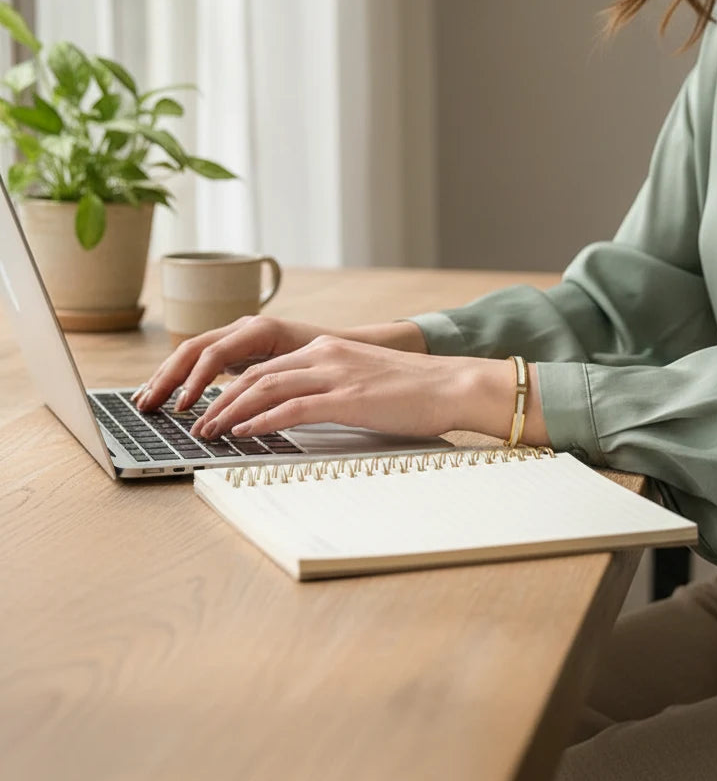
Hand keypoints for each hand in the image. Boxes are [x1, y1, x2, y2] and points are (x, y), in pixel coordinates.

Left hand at [189, 335, 483, 438]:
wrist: (453, 385)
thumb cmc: (417, 390)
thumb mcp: (366, 380)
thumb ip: (334, 388)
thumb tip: (307, 412)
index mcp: (328, 348)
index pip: (267, 365)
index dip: (233, 387)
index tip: (214, 408)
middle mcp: (325, 354)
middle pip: (256, 374)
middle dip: (221, 400)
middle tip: (200, 423)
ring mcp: (335, 374)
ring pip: (266, 388)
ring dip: (231, 412)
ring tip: (210, 431)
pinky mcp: (346, 397)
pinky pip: (291, 407)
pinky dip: (261, 420)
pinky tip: (244, 432)